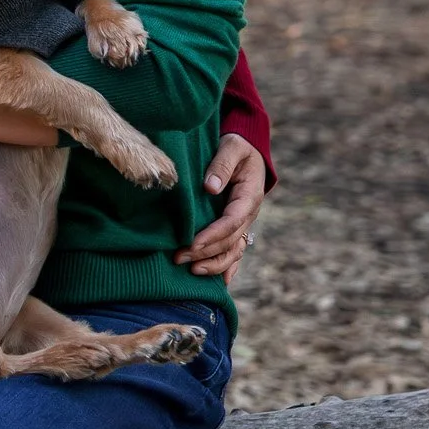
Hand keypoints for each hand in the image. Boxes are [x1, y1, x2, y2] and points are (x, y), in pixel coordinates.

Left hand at [175, 134, 266, 277]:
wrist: (248, 148)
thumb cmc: (237, 145)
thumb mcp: (231, 147)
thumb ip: (221, 165)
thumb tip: (210, 188)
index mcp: (249, 195)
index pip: (231, 221)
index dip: (213, 235)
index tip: (192, 243)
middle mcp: (249, 213)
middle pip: (230, 240)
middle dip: (205, 252)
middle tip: (179, 258)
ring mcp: (245, 222)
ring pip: (234, 250)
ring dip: (214, 263)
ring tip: (191, 271)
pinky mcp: (237, 225)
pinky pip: (235, 250)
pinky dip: (228, 267)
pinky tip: (220, 282)